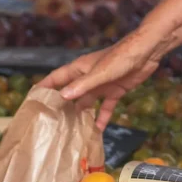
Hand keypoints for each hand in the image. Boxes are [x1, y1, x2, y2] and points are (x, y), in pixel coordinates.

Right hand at [39, 31, 165, 129]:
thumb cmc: (122, 57)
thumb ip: (82, 85)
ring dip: (81, 114)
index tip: (33, 99)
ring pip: (87, 102)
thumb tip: (63, 96)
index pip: (57, 78)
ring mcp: (102, 84)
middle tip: (51, 122)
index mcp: (80, 68)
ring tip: (71, 130)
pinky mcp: (115, 90)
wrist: (147, 51)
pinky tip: (97, 130)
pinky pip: (106, 107)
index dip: (45, 87)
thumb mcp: (100, 73)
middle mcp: (88, 77)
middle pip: (71, 92)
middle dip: (62, 105)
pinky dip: (102, 118)